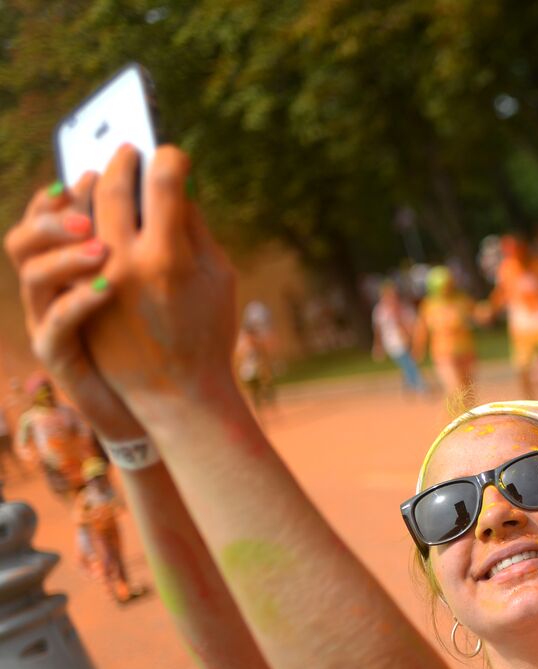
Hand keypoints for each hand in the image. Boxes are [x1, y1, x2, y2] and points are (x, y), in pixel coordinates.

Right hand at [4, 176, 142, 440]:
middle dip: (55, 212)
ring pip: (32, 276)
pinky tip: (107, 288)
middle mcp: (55, 287)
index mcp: (76, 264)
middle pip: (29, 237)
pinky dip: (78, 303)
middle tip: (88, 194)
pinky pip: (54, 325)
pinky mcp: (60, 355)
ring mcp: (51, 320)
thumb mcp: (168, 279)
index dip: (65, 191)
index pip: (56, 218)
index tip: (92, 169)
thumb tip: (177, 192)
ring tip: (103, 245)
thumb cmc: (165, 332)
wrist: (164, 400)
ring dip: (63, 254)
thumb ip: (163, 240)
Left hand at [80, 145, 238, 413]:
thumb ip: (194, 232)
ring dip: (91, 185)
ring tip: (102, 177)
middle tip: (130, 151)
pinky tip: (84, 210)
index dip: (169, 159)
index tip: (172, 155)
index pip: (165, 183)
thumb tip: (172, 192)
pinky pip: (65, 242)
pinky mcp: (74, 293)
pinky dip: (73, 218)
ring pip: (80, 211)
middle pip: (113, 188)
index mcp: (169, 256)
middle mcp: (126, 262)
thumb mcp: (218, 279)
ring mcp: (94, 277)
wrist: (174, 392)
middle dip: (122, 162)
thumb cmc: (207, 333)